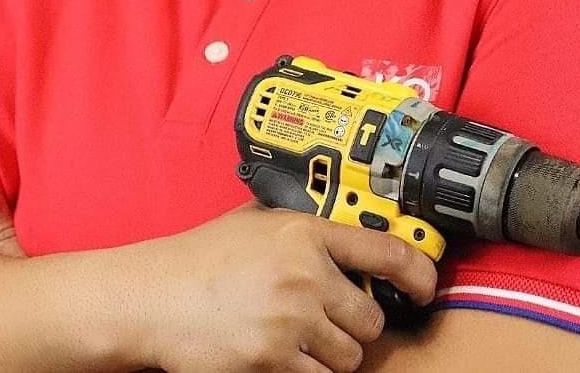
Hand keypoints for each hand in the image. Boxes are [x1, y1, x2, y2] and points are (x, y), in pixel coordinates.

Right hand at [147, 199, 436, 372]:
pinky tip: (282, 357)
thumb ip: (301, 227)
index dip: (418, 272)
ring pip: (348, 357)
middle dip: (354, 325)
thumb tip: (346, 231)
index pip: (385, 252)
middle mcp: (304, 275)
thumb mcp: (255, 222)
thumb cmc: (201, 259)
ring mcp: (289, 322)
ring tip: (296, 339)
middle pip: (370, 319)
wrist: (154, 297)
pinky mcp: (272, 363)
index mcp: (304, 233)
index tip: (425, 286)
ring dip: (330, 355)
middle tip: (327, 320)